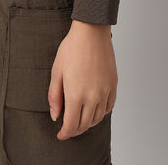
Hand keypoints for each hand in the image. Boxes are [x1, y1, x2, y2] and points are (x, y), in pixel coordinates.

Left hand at [48, 20, 116, 139]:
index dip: (65, 133)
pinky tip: (95, 109)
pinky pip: (109, 107)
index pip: (71, 125)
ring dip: (88, 123)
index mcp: (75, 94)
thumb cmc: (72, 48)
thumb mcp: (56, 71)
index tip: (60, 135)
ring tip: (80, 120)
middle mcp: (92, 96)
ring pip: (98, 118)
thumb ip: (54, 96)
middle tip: (68, 129)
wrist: (91, 32)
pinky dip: (101, 113)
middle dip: (75, 130)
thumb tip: (55, 115)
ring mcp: (104, 91)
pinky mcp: (113, 85)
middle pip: (85, 125)